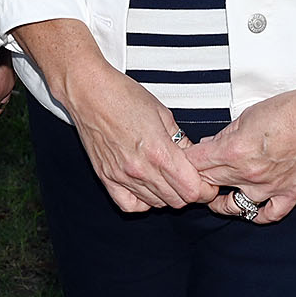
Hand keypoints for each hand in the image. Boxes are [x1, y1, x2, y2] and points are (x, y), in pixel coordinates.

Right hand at [13, 18, 215, 211]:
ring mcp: (122, 176)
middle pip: (176, 201)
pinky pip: (129, 205)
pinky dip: (142, 202)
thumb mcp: (162, 113)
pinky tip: (146, 188)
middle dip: (188, 192)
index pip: (191, 190)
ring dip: (167, 195)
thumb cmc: (123, 95)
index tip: (206, 184)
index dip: (204, 189)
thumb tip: (191, 156)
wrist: (89, 91)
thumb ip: (180, 140)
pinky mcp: (106, 177)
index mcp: (159, 151)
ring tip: (167, 178)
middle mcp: (141, 169)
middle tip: (188, 179)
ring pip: (156, 204)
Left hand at [190, 56, 295, 223]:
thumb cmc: (292, 109)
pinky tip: (249, 207)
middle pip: (210, 184)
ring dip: (222, 201)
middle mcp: (249, 174)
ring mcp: (270, 188)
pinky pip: (269, 215)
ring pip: (234, 205)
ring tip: (217, 196)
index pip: (196, 164)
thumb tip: (211, 144)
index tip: (185, 160)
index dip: (187, 161)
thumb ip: (227, 133)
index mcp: (234, 151)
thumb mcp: (249, 114)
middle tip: (197, 176)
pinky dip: (256, 214)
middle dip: (200, 179)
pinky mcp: (291, 194)